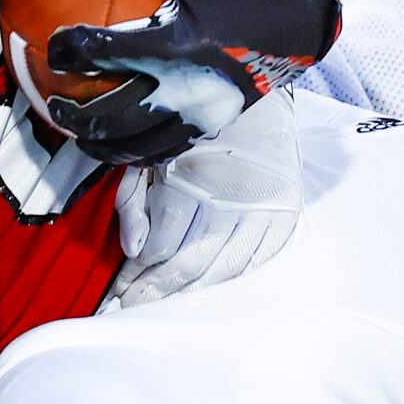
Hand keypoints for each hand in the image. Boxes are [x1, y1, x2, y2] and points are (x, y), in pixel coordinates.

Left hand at [45, 0, 341, 164]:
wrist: (293, 22)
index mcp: (172, 45)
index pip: (104, 52)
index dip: (71, 50)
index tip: (54, 46)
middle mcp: (182, 87)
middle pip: (111, 114)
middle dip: (74, 114)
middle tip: (53, 102)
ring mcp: (196, 113)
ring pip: (135, 145)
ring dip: (100, 143)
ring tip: (80, 136)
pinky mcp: (209, 126)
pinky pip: (164, 151)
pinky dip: (135, 154)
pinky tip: (121, 148)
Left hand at [111, 88, 301, 306]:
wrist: (252, 98)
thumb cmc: (192, 130)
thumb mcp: (150, 154)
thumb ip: (134, 201)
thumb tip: (133, 249)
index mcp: (190, 176)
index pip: (161, 245)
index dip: (137, 272)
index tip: (121, 286)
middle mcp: (228, 196)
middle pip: (190, 264)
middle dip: (157, 291)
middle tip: (136, 305)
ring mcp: (260, 208)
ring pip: (222, 270)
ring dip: (190, 294)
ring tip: (166, 304)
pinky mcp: (282, 214)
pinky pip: (254, 262)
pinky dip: (228, 279)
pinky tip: (206, 288)